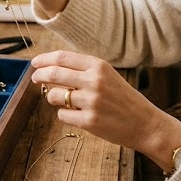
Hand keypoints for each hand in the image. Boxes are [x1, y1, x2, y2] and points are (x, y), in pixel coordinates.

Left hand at [33, 50, 180, 156]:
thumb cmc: (123, 99)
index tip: (35, 63)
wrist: (145, 123)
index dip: (44, 59)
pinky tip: (77, 115)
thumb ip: (83, 71)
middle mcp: (94, 81)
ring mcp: (91, 102)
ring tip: (63, 100)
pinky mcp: (89, 121)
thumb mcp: (108, 76)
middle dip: (39, 76)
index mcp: (99, 66)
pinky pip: (62, 115)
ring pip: (54, 95)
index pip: (62, 57)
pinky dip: (64, 114)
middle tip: (35, 79)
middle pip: (54, 74)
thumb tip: (51, 69)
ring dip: (52, 98)